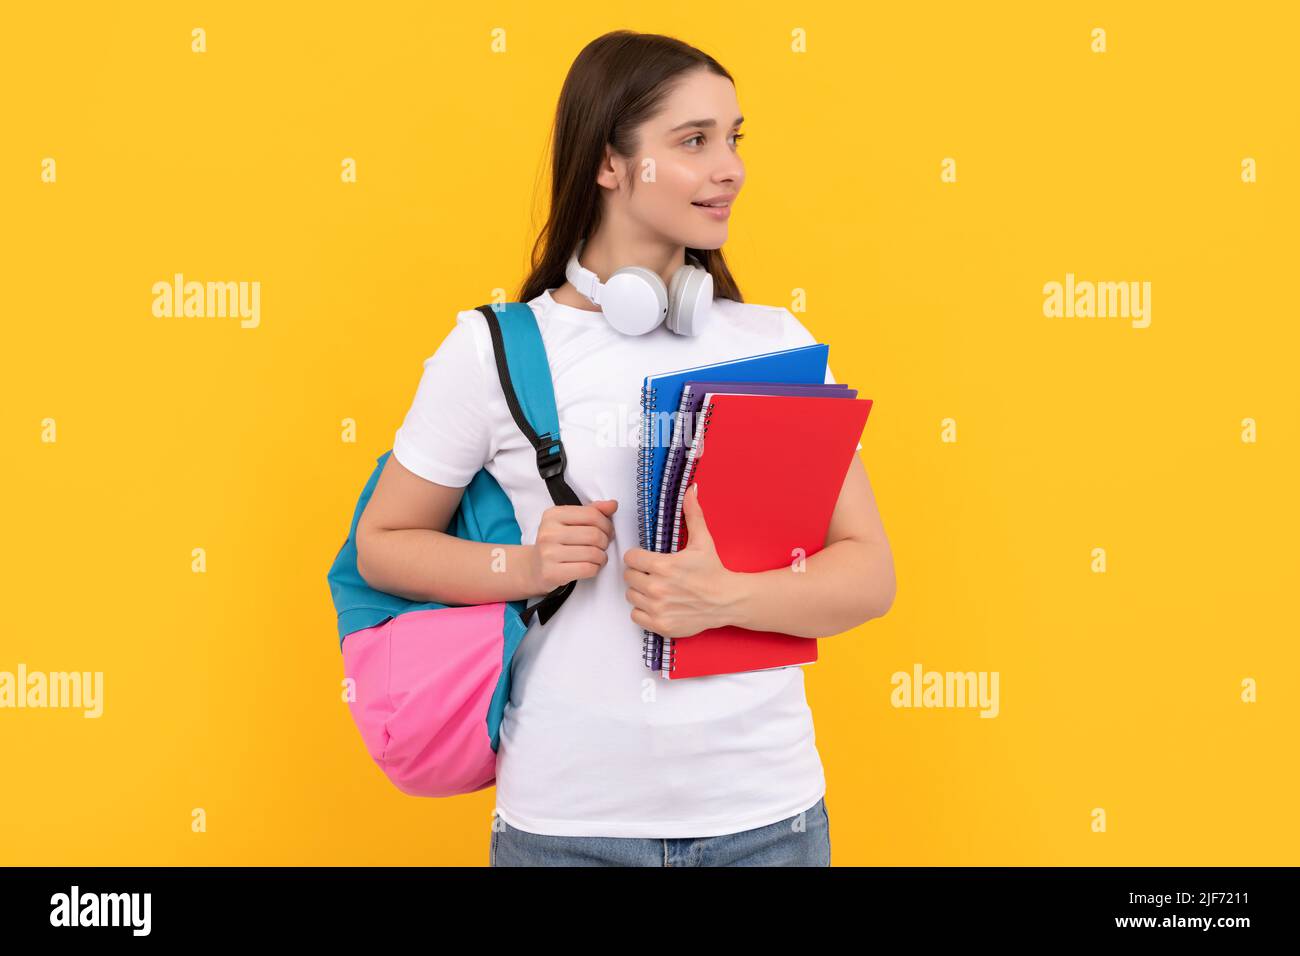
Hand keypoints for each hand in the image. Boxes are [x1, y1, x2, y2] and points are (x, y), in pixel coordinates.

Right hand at [526, 499, 617, 594]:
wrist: (535, 567)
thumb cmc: (558, 542)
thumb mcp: (571, 522)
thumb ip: (593, 511)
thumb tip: (613, 504)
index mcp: (553, 514)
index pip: (592, 514)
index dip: (606, 524)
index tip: (608, 531)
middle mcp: (548, 532)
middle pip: (594, 535)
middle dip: (605, 542)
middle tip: (603, 546)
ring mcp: (548, 553)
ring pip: (593, 553)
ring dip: (602, 557)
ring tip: (598, 557)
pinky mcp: (551, 572)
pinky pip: (587, 569)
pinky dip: (596, 568)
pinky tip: (592, 566)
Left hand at [622, 483, 737, 638]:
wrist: (727, 601)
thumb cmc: (713, 570)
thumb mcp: (702, 541)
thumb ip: (692, 514)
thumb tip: (691, 490)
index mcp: (663, 566)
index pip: (630, 558)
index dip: (638, 557)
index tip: (648, 560)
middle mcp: (657, 588)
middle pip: (629, 577)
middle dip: (639, 574)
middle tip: (654, 574)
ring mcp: (658, 608)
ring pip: (631, 596)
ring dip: (640, 592)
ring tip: (657, 588)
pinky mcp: (660, 625)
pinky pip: (635, 615)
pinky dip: (643, 610)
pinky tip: (657, 604)